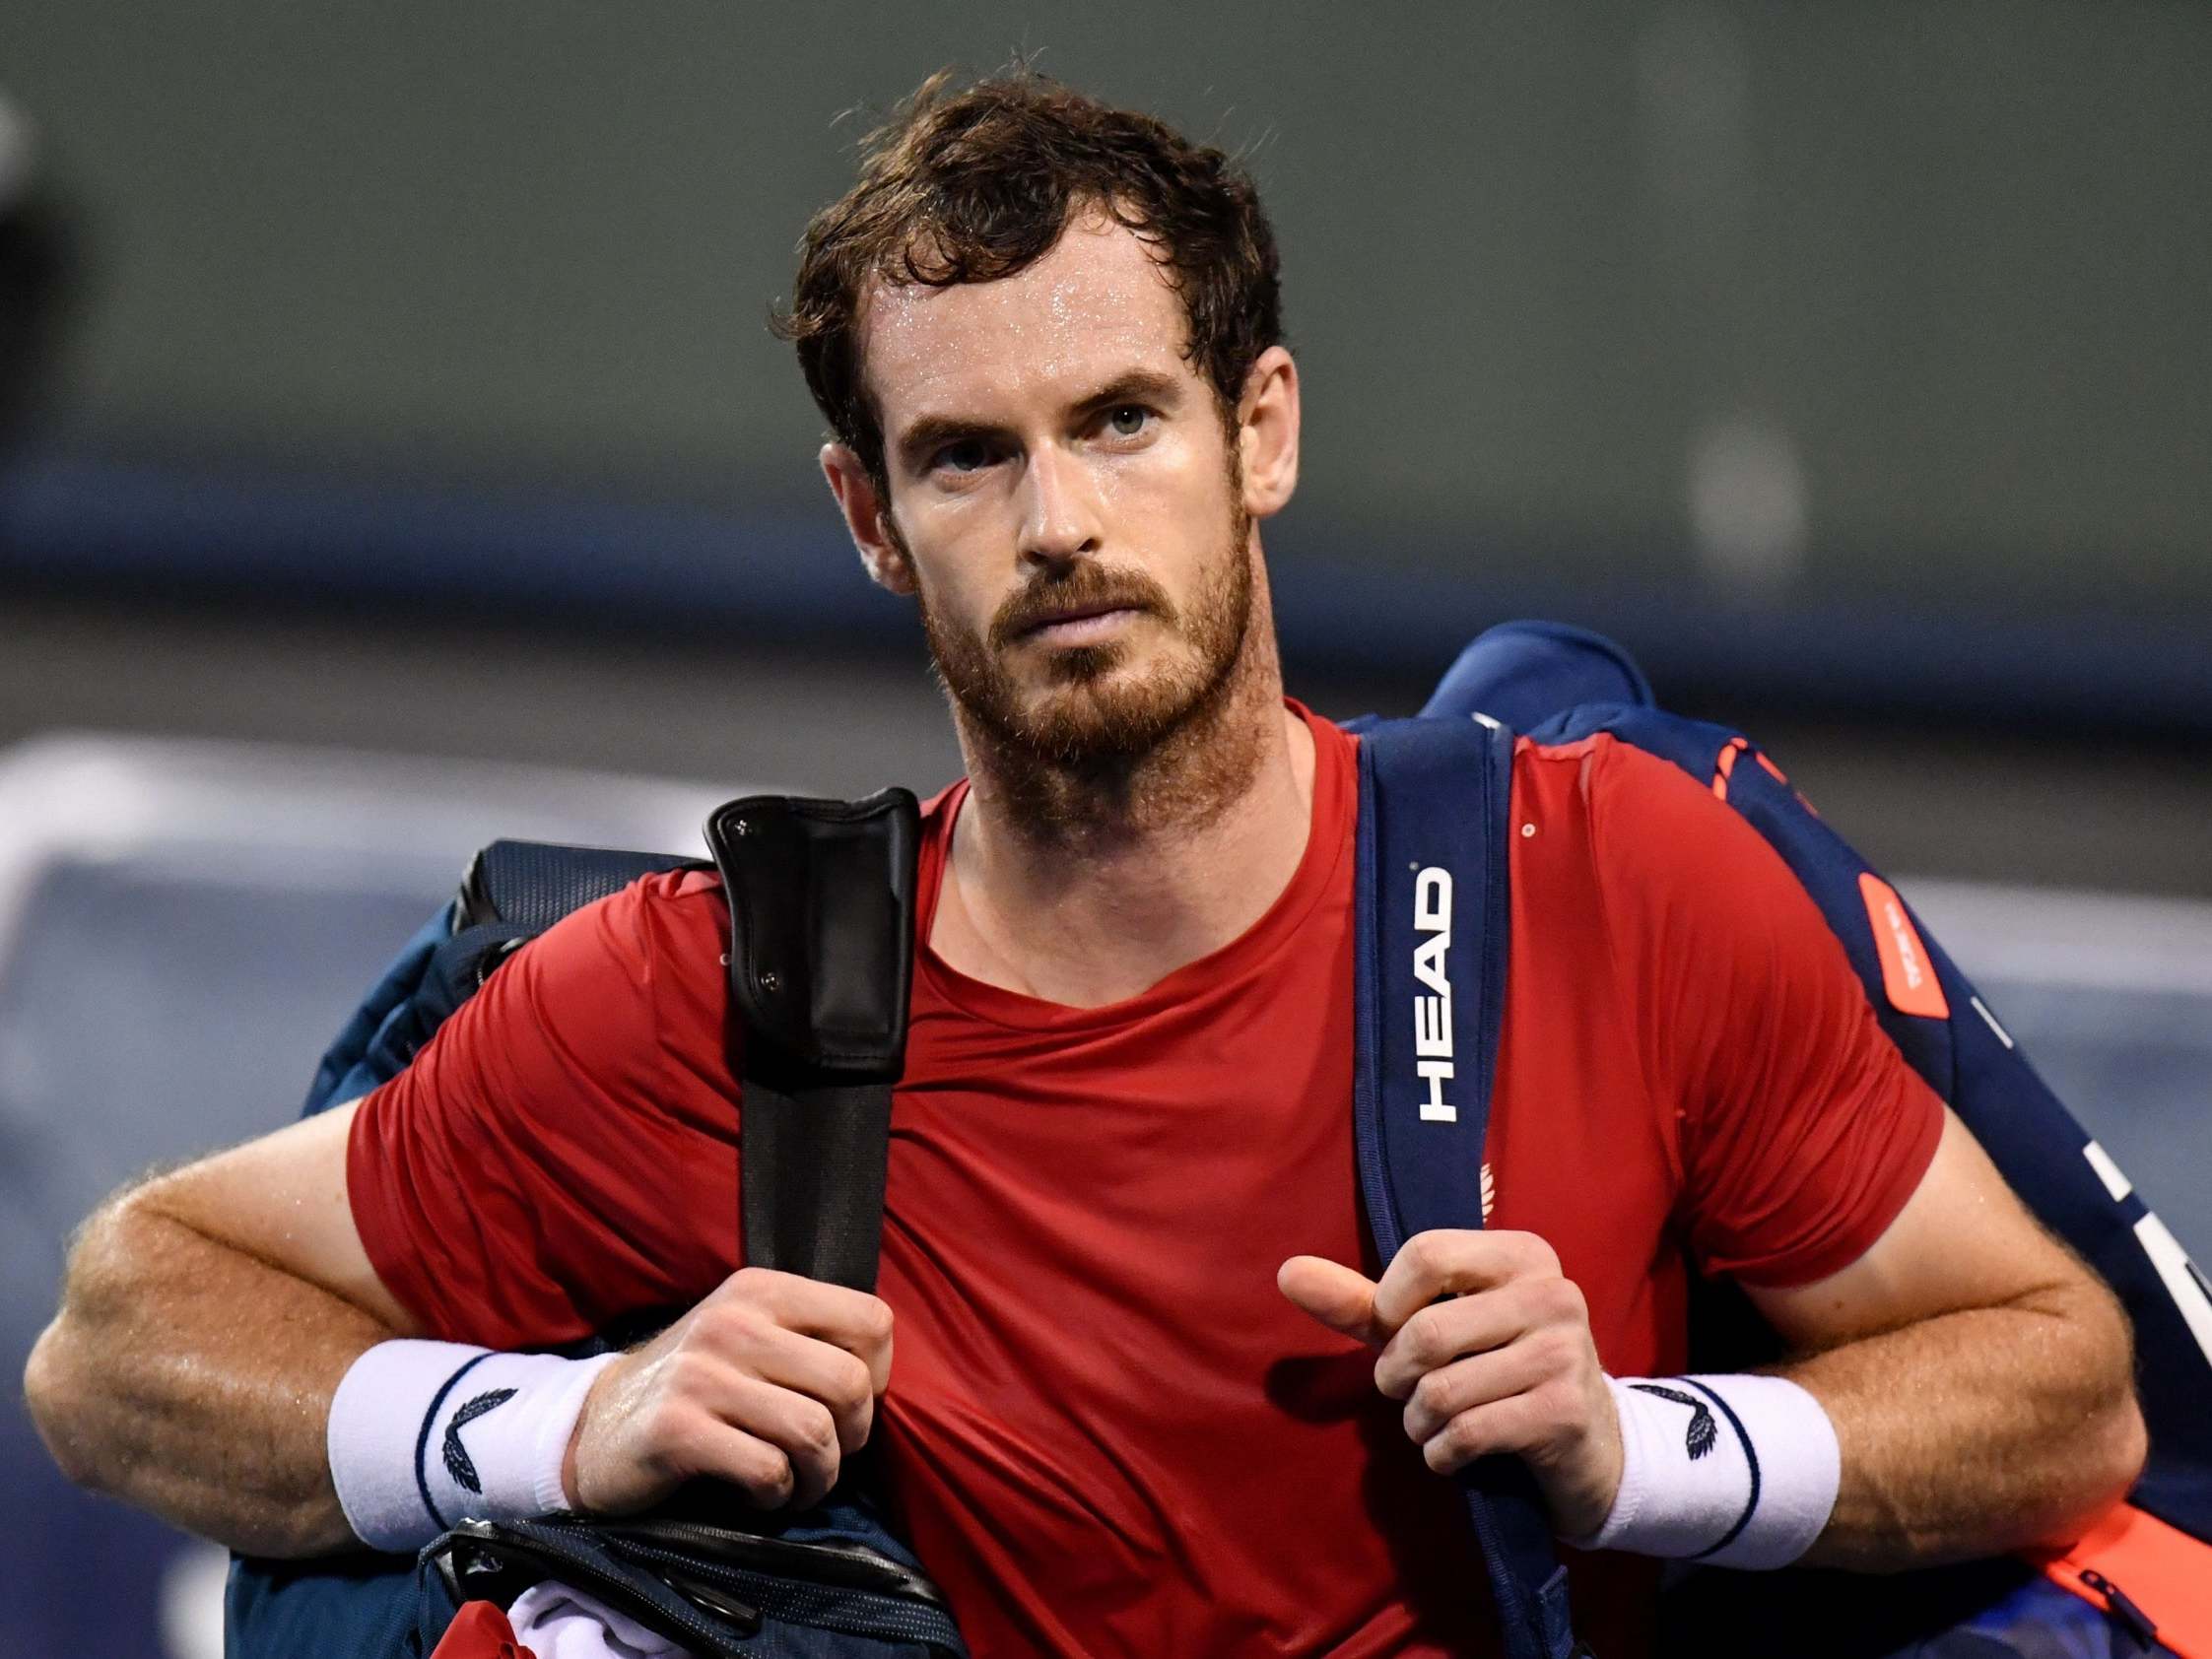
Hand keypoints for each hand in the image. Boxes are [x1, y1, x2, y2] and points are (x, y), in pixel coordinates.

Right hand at [565, 1266, 892, 1516]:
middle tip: (825, 1455)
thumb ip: (811, 1338)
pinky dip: (777, 1496)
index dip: (879, 1375)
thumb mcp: (751, 1336)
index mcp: (763, 1290)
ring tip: (797, 1483)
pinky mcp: (677, 1429)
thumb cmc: (697, 1384)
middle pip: (850, 1385)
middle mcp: (733, 1321)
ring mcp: (702, 1374)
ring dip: (819, 1477)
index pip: (872, 1321)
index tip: (847, 1405)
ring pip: (814, 1433)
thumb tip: (883, 1376)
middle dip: (854, 1437)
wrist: (595, 1426)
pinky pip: (768, 1471)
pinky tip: (759, 1493)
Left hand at [1278, 1230, 1621, 1537]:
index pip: (1425, 1255)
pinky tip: (1452, 1450)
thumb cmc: (1494, 1367)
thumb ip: (1361, 1301)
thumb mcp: (1431, 1324)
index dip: (1389, 1304)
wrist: (1587, 1441)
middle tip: (1406, 1390)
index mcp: (1520, 1254)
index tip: (1394, 1332)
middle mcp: (1552, 1293)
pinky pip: (1467, 1433)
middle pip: (1426, 1331)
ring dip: (1417, 1421)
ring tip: (1430, 1422)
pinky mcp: (1564, 1412)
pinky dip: (1441, 1451)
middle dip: (1395, 1375)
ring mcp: (1565, 1352)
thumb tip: (1286, 1272)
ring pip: (1442, 1390)